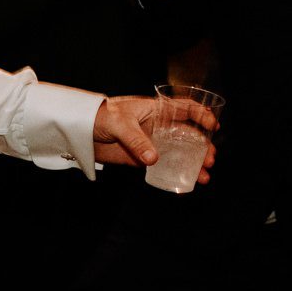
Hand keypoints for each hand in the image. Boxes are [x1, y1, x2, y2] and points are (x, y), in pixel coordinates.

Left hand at [92, 95, 216, 181]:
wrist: (78, 130)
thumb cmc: (98, 116)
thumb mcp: (119, 123)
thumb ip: (136, 140)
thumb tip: (153, 159)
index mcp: (155, 110)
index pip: (184, 109)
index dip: (201, 115)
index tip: (213, 126)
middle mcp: (157, 126)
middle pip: (187, 135)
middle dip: (202, 147)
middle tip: (210, 159)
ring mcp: (150, 143)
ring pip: (177, 153)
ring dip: (192, 163)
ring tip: (203, 175)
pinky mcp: (140, 158)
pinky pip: (161, 166)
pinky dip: (173, 174)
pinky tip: (184, 181)